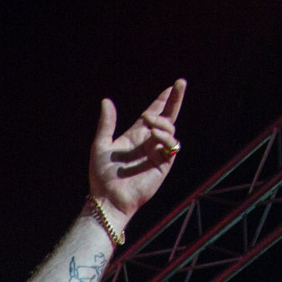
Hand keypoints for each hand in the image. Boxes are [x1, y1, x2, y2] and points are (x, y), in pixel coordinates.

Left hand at [90, 78, 187, 228]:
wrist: (108, 198)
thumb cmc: (102, 175)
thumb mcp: (100, 145)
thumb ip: (106, 124)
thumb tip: (106, 101)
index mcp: (134, 136)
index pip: (152, 114)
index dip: (161, 101)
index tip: (171, 87)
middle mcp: (148, 142)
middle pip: (167, 117)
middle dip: (174, 100)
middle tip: (180, 83)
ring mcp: (157, 153)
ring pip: (169, 129)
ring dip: (162, 122)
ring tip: (150, 122)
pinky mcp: (163, 164)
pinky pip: (171, 146)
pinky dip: (166, 137)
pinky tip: (154, 135)